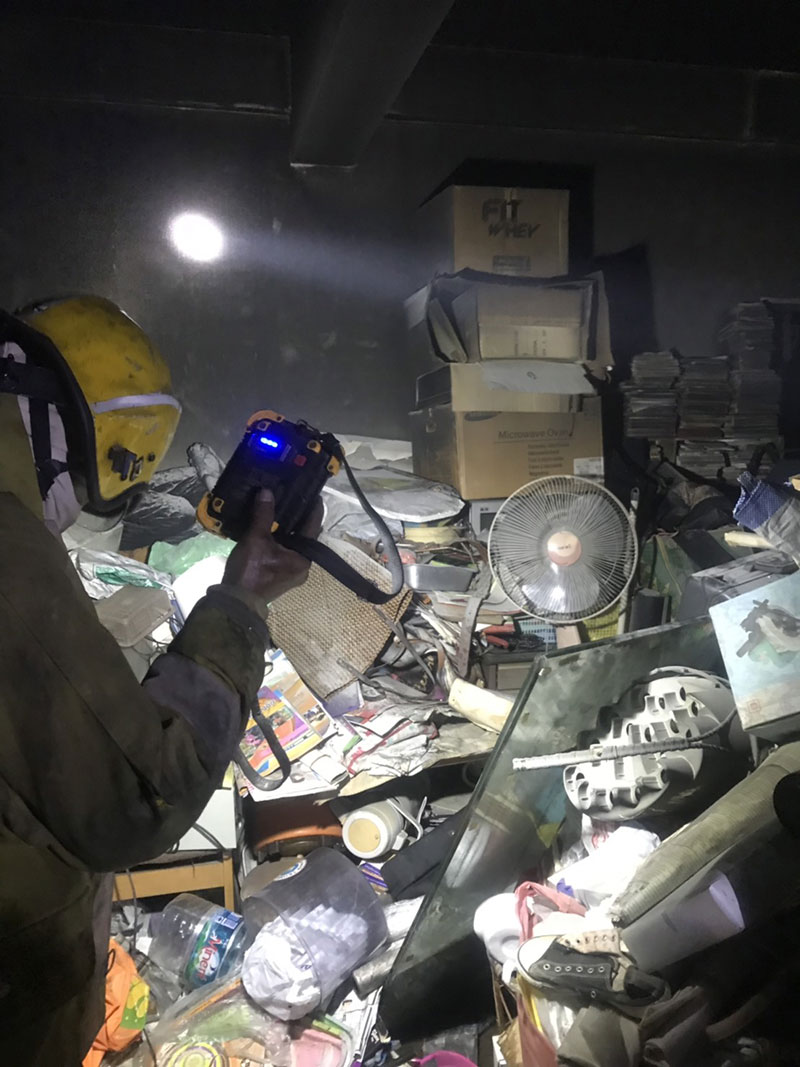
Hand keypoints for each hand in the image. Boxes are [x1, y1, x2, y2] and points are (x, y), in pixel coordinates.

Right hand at [222, 490, 322, 604]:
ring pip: (294, 544)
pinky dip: (280, 539)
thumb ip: (263, 515)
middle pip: (304, 536)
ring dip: (288, 529)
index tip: (313, 492)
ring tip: (281, 508)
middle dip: (299, 517)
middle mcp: (303, 566)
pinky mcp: (280, 576)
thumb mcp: (256, 539)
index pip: (313, 526)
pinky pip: (285, 552)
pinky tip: (271, 527)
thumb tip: (267, 492)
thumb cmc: (250, 570)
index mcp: (304, 558)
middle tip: (294, 496)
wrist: (236, 601)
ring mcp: (292, 573)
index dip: (313, 508)